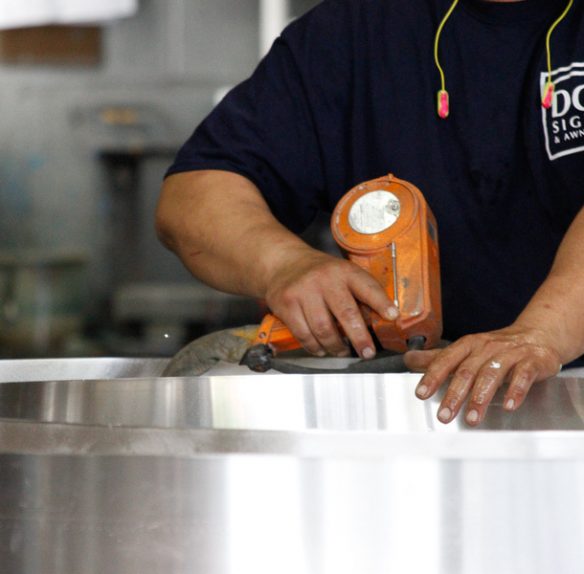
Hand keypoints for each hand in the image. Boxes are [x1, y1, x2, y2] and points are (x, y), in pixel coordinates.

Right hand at [264, 248, 398, 358]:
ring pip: (323, 329)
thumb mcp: (342, 273)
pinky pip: (303, 334)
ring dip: (336, 346)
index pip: (366, 286)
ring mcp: (303, 292)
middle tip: (367, 352)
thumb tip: (382, 320)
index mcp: (344, 271)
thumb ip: (359, 293)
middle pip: (346, 313)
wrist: (283, 262)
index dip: (381, 302)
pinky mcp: (286, 305)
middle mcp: (324, 279)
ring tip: (343, 351)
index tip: (392, 316)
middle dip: (360, 338)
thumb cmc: (319, 273)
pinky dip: (314, 347)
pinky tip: (321, 348)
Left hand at [404, 325, 562, 425]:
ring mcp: (510, 354)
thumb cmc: (494, 348)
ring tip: (472, 419)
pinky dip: (516, 391)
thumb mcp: (464, 351)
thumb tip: (407, 359)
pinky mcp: (532, 362)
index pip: (446, 360)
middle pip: (467, 371)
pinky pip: (523, 375)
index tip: (421, 394)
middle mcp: (486, 348)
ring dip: (481, 397)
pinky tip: (508, 406)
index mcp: (467, 345)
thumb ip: (437, 359)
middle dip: (454, 394)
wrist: (536, 336)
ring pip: (492, 374)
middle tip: (444, 416)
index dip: (432, 376)